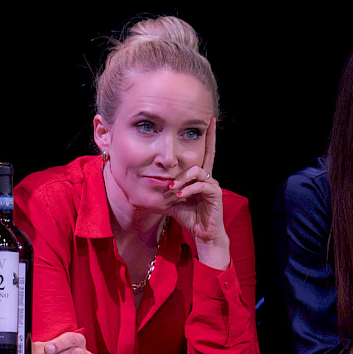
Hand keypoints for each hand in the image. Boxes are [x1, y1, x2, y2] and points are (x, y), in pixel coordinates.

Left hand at [168, 119, 229, 268]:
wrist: (202, 233)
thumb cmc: (187, 216)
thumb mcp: (170, 200)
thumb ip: (161, 191)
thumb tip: (137, 191)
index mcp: (198, 175)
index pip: (201, 152)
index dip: (206, 137)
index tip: (208, 120)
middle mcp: (207, 176)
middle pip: (208, 152)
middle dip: (208, 137)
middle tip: (206, 124)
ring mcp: (211, 184)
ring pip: (196, 171)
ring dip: (182, 178)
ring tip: (172, 188)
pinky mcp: (214, 194)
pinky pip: (200, 186)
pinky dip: (188, 190)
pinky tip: (179, 196)